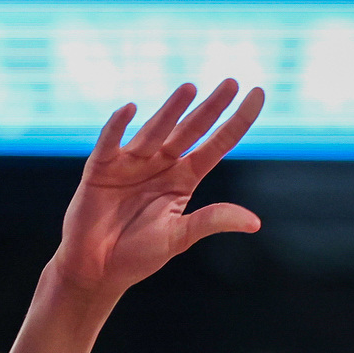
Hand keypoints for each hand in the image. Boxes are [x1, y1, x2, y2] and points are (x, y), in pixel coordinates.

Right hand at [54, 79, 266, 295]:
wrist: (95, 269)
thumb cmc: (137, 254)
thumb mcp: (179, 237)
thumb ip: (211, 221)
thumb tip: (255, 223)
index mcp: (184, 178)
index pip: (216, 144)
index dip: (237, 122)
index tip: (258, 94)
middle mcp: (160, 164)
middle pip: (191, 130)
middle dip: (211, 108)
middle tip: (232, 83)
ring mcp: (131, 163)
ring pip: (155, 131)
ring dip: (171, 111)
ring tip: (191, 88)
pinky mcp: (100, 169)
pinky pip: (110, 142)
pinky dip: (118, 126)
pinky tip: (129, 109)